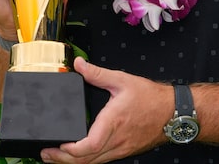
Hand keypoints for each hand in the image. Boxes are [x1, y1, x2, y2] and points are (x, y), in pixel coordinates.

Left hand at [39, 58, 171, 163]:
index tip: (56, 144)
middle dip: (62, 160)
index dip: (70, 151)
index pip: (88, 146)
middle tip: (45, 154)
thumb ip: (97, 73)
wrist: (174, 113)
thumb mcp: (122, 80)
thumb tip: (78, 65)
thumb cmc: (151, 98)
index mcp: (113, 123)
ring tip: (55, 157)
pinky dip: (86, 161)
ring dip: (72, 163)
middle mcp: (115, 141)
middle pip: (85, 161)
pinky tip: (78, 156)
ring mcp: (120, 150)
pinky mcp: (124, 152)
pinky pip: (102, 161)